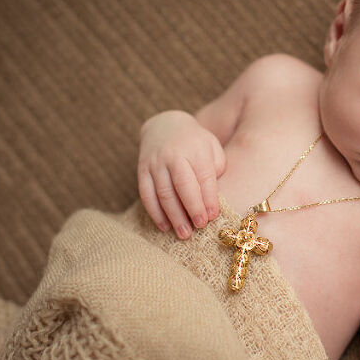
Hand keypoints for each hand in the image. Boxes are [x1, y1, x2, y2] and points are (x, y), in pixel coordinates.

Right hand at [137, 111, 225, 238]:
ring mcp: (156, 163)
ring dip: (174, 215)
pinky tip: (164, 226)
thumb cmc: (196, 144)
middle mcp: (174, 155)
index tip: (213, 216)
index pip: (204, 176)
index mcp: (196, 149)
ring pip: (164, 192)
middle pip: (183, 184)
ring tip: (184, 234)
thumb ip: (216, 169)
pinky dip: (155, 212)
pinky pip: (146, 194)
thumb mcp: (212, 148)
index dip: (208, 198)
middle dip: (192, 208)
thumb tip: (213, 197)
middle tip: (199, 226)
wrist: (166, 125)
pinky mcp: (142, 170)